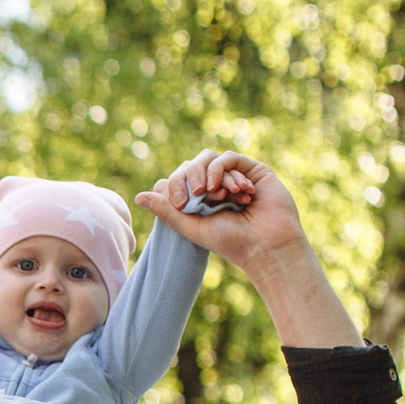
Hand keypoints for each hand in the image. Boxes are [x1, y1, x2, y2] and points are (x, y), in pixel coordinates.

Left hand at [138, 149, 363, 348]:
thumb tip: (137, 196)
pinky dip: (223, 169)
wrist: (267, 245)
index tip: (178, 202)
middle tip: (196, 195)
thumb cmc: (231, 242)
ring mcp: (233, 177)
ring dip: (207, 173)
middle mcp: (215, 187)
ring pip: (208, 158)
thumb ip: (167, 212)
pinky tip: (230, 189)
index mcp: (198, 201)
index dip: (173, 185)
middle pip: (191, 166)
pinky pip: (229, 158)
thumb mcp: (192, 228)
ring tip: (215, 195)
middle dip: (189, 177)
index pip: (177, 180)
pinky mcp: (252, 170)